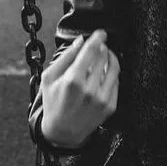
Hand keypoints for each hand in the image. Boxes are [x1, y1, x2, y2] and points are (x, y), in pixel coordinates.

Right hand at [40, 29, 119, 147]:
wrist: (62, 133)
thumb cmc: (53, 102)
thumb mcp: (49, 78)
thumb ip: (65, 57)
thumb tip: (80, 40)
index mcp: (73, 81)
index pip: (91, 51)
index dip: (98, 38)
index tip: (101, 32)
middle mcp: (90, 90)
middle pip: (104, 57)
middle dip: (103, 47)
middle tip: (99, 45)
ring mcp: (102, 99)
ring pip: (115, 68)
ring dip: (111, 57)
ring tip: (105, 55)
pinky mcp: (110, 106)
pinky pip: (116, 82)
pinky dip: (112, 73)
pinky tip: (105, 72)